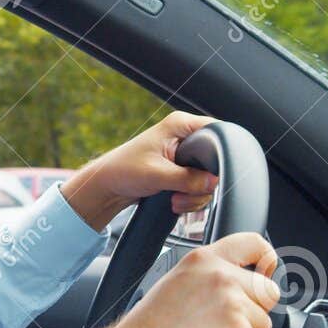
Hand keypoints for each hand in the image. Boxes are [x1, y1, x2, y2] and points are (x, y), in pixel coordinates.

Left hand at [60, 111, 218, 230]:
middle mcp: (186, 137)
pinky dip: (190, 199)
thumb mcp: (157, 174)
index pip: (217, 133)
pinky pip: (199, 187)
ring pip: (209, 179)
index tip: (210, 175)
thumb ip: (188, 179)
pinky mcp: (183, 172)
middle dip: (202, 184)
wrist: (108, 186)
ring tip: (174, 200)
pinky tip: (175, 202)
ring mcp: (186, 156)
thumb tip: (214, 183)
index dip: (220, 154)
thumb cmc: (123, 170)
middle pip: (216, 161)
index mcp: (181, 125)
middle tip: (183, 193)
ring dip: (195, 195)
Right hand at [88, 232, 280, 327]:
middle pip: (268, 291)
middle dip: (254, 310)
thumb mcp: (178, 279)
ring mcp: (233, 304)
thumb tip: (242, 279)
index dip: (267, 261)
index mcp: (204, 259)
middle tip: (226, 321)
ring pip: (263, 323)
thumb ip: (211, 273)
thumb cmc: (151, 324)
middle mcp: (221, 276)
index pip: (255, 244)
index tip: (267, 273)